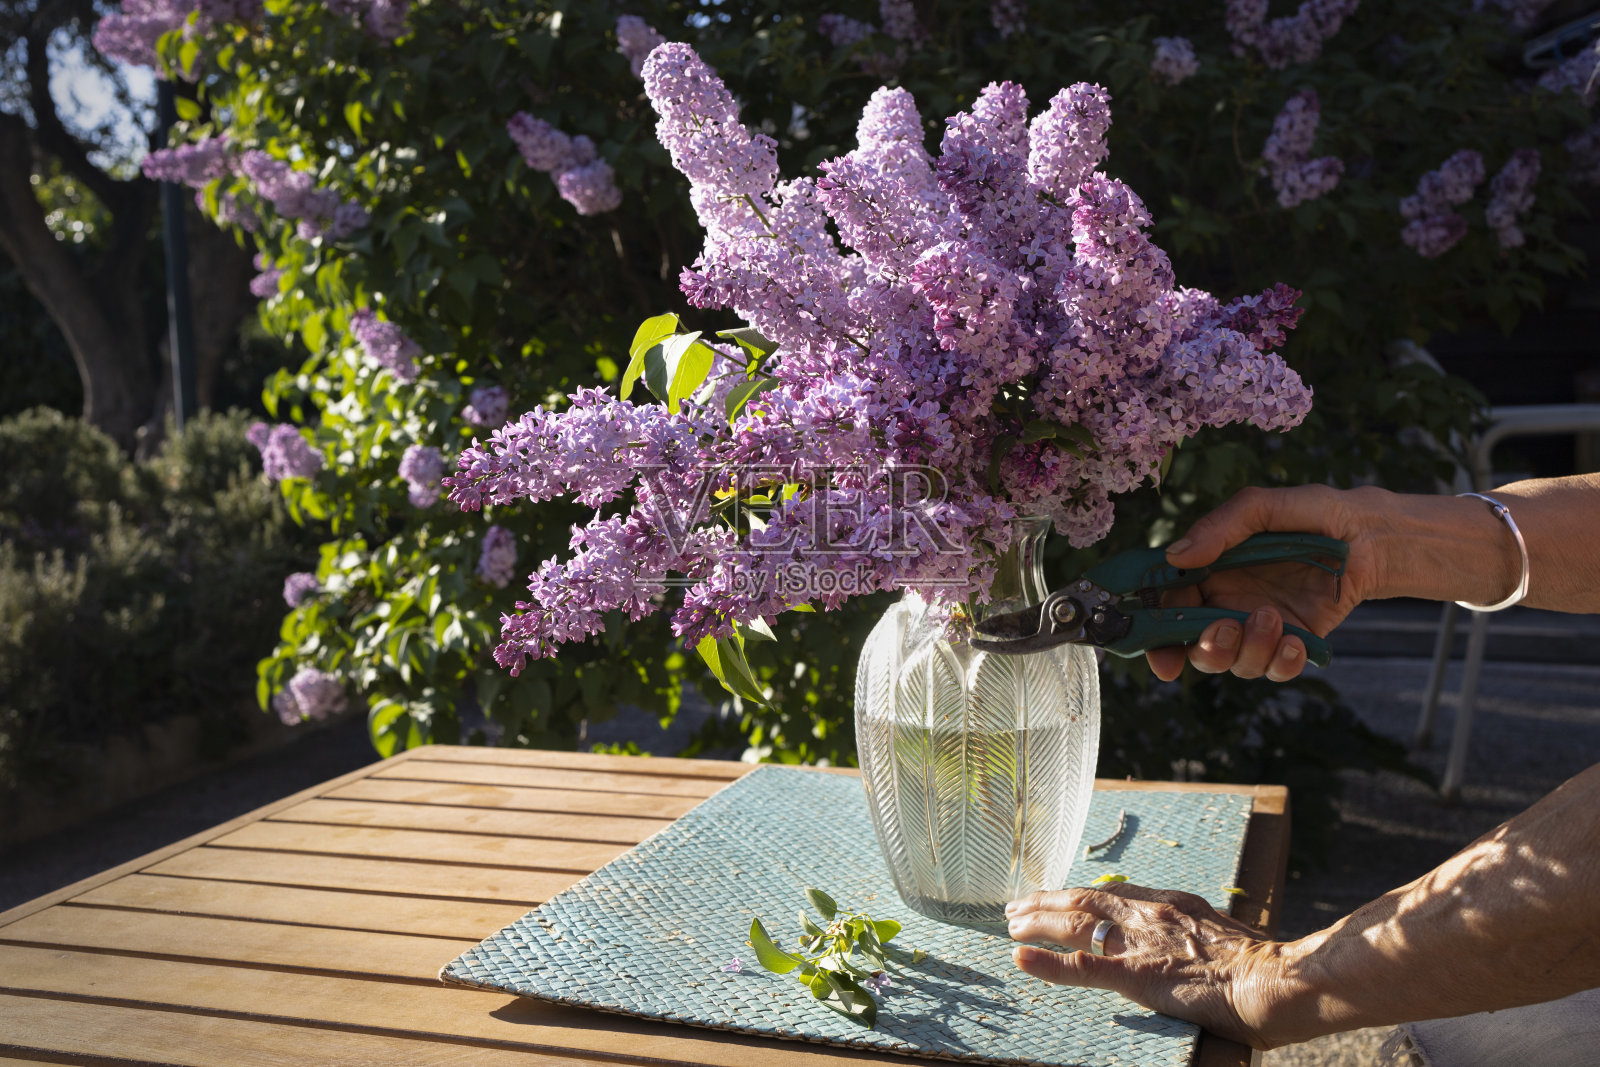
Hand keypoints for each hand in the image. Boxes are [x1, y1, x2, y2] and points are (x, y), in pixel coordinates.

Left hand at [1006, 884, 1302, 1049]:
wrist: (1277, 982)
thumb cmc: (1266, 970)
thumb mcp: (1228, 939)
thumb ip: (1201, 937)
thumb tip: (1195, 946)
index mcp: (1174, 904)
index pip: (1114, 893)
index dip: (1081, 894)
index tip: (1058, 895)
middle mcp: (1150, 914)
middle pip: (1085, 900)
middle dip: (1048, 901)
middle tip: (1018, 906)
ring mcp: (1139, 942)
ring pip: (1075, 924)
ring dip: (1038, 923)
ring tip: (1011, 925)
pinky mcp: (1135, 974)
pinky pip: (1081, 967)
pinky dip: (1047, 962)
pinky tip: (1021, 958)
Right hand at [1145, 485, 1385, 681]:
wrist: (1371, 534)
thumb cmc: (1311, 513)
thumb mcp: (1261, 507)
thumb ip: (1218, 528)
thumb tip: (1174, 556)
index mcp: (1208, 573)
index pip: (1169, 609)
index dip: (1158, 638)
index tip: (1163, 657)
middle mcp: (1228, 604)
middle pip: (1198, 647)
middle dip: (1206, 649)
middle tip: (1227, 627)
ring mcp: (1261, 626)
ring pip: (1237, 662)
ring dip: (1249, 650)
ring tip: (1273, 619)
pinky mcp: (1295, 640)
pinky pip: (1278, 669)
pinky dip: (1281, 664)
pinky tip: (1295, 644)